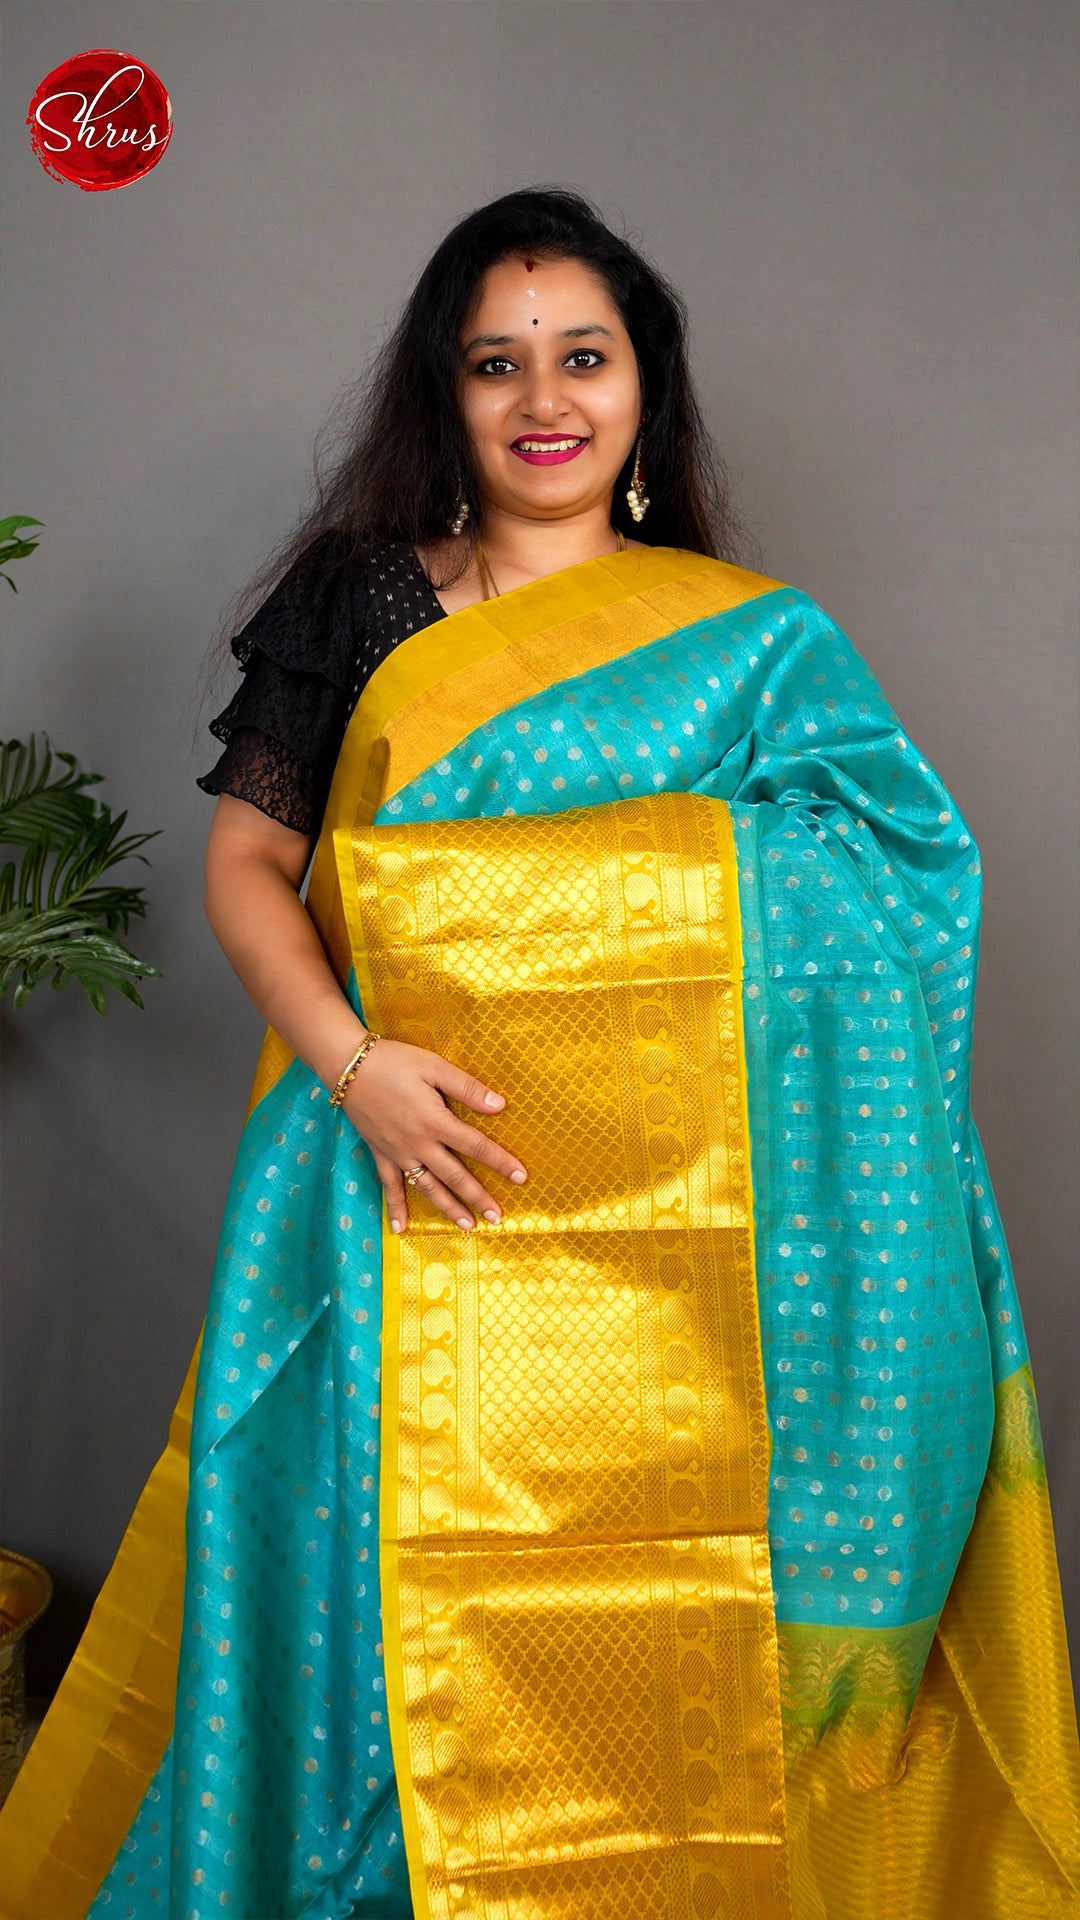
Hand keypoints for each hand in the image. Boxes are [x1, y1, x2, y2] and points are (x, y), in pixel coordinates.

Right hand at [341, 1036, 527, 1231]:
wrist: (348, 1066)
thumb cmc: (394, 1061)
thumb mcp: (434, 1066)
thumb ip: (466, 1088)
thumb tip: (499, 1106)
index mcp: (435, 1121)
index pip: (476, 1146)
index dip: (501, 1162)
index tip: (522, 1178)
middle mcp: (419, 1144)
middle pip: (455, 1176)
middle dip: (478, 1198)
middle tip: (498, 1218)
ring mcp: (398, 1152)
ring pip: (427, 1187)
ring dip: (448, 1208)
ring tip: (467, 1226)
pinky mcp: (380, 1153)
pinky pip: (389, 1185)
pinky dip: (395, 1207)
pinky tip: (400, 1228)